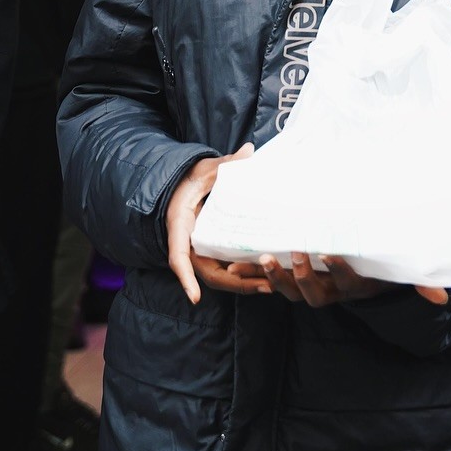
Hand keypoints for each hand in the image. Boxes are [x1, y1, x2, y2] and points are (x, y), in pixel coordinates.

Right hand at [166, 145, 271, 304]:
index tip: (195, 298)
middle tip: (266, 286)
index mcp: (181, 226)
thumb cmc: (189, 179)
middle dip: (236, 284)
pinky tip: (266, 274)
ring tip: (272, 284)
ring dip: (244, 283)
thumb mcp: (204, 170)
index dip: (186, 278)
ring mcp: (201, 250)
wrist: (181, 184)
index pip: (179, 257)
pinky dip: (243, 275)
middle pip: (209, 273)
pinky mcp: (212, 250)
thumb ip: (225, 165)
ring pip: (220, 275)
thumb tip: (249, 151)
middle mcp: (189, 244)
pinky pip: (226, 268)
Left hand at [255, 252, 449, 309]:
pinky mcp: (292, 279)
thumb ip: (418, 285)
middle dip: (303, 276)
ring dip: (275, 278)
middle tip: (296, 254)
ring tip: (264, 260)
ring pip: (290, 292)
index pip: (347, 283)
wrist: (361, 273)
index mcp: (354, 286)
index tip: (330, 253)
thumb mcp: (398, 274)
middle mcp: (330, 291)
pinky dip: (252, 275)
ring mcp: (309, 287)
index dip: (338, 270)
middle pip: (313, 294)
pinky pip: (270, 282)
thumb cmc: (380, 268)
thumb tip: (443, 299)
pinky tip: (232, 266)